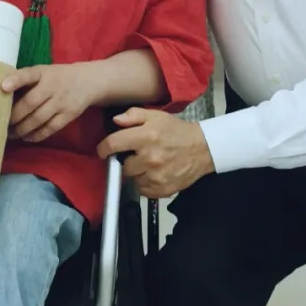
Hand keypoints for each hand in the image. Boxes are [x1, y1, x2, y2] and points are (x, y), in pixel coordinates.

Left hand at [1, 62, 99, 143]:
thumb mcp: (43, 72)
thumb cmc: (56, 77)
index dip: (16, 80)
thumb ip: (26, 81)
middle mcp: (53, 86)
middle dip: (14, 116)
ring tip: (11, 134)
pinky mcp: (69, 114)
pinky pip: (51, 128)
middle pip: (31, 102)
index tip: (3, 87)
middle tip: (1, 123)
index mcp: (43, 72)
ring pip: (39, 118)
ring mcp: (62, 101)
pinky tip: (27, 137)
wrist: (87, 81)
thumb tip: (0, 95)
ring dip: (22, 128)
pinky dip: (37, 135)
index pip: (28, 74)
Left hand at [98, 108, 213, 198]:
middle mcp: (150, 158)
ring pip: (132, 179)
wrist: (202, 149)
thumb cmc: (177, 132)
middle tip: (138, 154)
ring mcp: (156, 176)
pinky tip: (156, 173)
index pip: (113, 145)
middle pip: (122, 165)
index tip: (104, 151)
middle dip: (127, 160)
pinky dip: (146, 183)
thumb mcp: (156, 116)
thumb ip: (134, 115)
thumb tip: (116, 120)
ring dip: (137, 172)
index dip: (104, 148)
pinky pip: (143, 189)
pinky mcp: (162, 190)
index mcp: (146, 137)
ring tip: (149, 164)